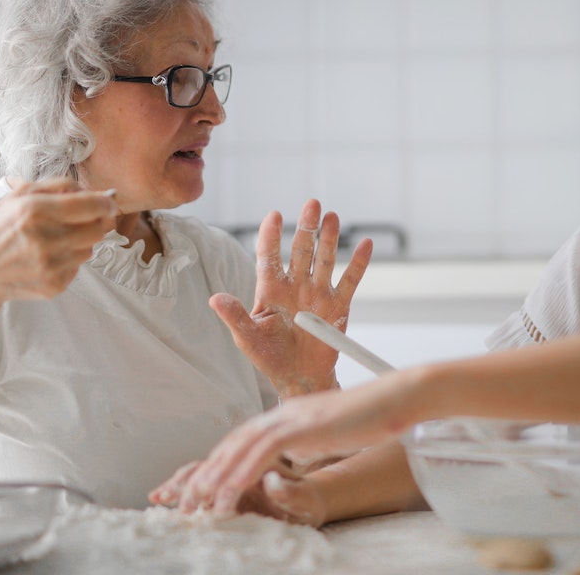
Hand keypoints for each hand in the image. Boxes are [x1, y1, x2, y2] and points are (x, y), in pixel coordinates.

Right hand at [0, 178, 117, 302]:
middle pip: (99, 228)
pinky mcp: (55, 284)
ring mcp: (51, 265)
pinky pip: (78, 267)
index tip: (107, 201)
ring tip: (56, 238)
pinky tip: (48, 256)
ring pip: (91, 248)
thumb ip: (60, 187)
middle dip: (97, 220)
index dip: (106, 202)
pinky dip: (70, 259)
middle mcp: (46, 239)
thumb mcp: (19, 196)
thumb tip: (100, 193)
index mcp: (36, 211)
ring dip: (82, 241)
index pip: (93, 205)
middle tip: (84, 218)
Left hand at [154, 372, 418, 514]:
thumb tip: (296, 457)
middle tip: (186, 501)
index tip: (203, 489)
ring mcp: (292, 417)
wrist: (395, 398)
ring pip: (241, 447)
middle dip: (207, 473)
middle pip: (232, 443)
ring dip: (218, 477)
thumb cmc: (371, 417)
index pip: (242, 440)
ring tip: (201, 503)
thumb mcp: (329, 433)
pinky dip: (244, 470)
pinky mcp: (304, 425)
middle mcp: (283, 413)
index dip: (219, 464)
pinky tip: (230, 490)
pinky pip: (264, 450)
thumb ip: (307, 442)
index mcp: (287, 415)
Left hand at [211, 199, 371, 396]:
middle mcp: (295, 286)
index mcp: (270, 290)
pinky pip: (349, 281)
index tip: (274, 215)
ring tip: (332, 217)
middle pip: (301, 251)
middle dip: (306, 227)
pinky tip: (365, 244)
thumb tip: (214, 298)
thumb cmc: (269, 356)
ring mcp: (318, 294)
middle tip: (312, 204)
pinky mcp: (338, 306)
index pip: (269, 257)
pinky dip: (358, 264)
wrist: (299, 376)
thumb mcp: (247, 338)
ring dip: (329, 238)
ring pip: (324, 260)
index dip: (271, 236)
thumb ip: (234, 316)